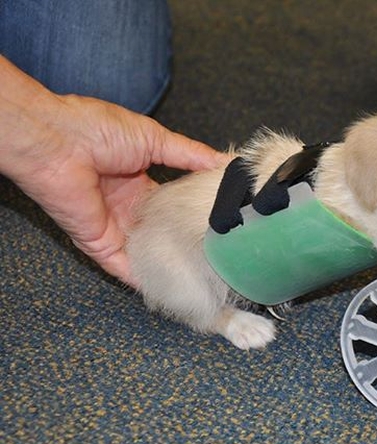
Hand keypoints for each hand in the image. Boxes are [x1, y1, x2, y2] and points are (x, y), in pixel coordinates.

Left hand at [1, 59, 228, 285]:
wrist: (56, 141)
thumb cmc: (98, 130)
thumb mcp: (156, 139)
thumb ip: (192, 155)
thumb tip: (229, 163)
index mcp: (137, 180)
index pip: (171, 203)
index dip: (194, 212)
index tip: (223, 222)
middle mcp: (125, 207)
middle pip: (161, 231)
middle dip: (185, 241)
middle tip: (219, 252)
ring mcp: (113, 227)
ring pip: (146, 253)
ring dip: (169, 263)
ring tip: (203, 276)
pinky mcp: (100, 245)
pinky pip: (125, 269)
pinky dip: (145, 280)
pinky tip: (171, 288)